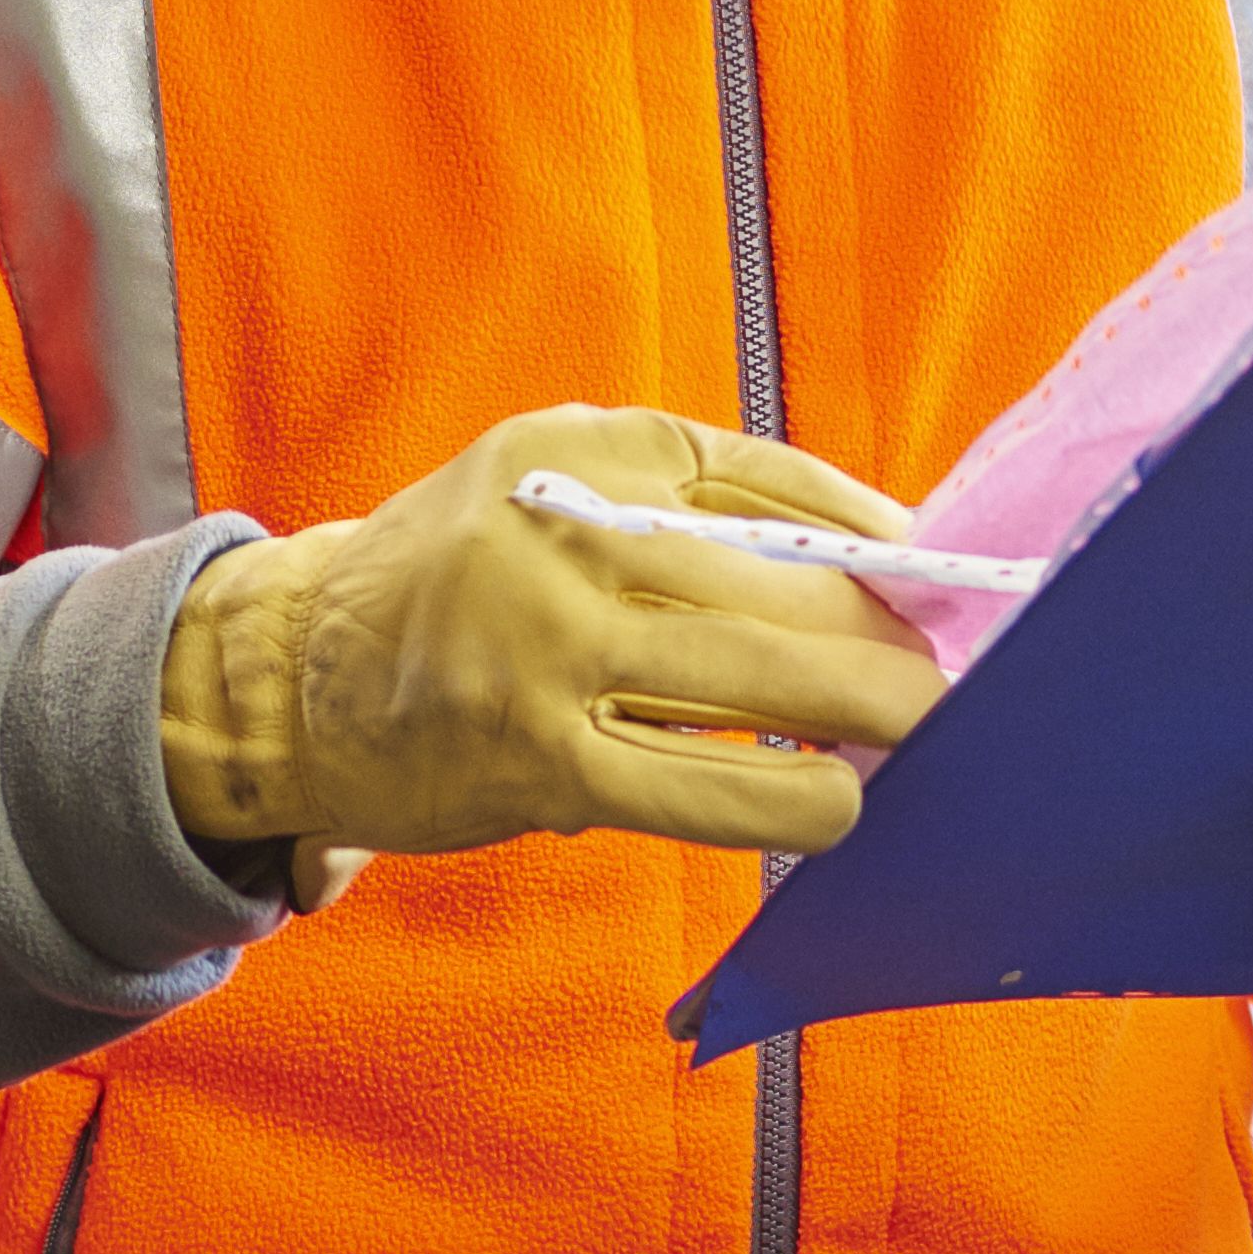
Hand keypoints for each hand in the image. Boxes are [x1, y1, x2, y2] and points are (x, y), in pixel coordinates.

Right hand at [161, 406, 937, 874]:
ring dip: (863, 718)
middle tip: (960, 670)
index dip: (875, 537)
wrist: (292, 677)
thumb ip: (697, 496)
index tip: (948, 577)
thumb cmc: (462, 575)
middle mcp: (565, 534)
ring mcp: (550, 652)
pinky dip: (784, 797)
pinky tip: (831, 802)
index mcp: (581, 450)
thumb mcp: (556, 477)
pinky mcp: (542, 763)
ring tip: (919, 734)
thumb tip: (879, 548)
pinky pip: (697, 787)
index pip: (765, 480)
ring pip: (755, 682)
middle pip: (780, 583)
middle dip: (890, 636)